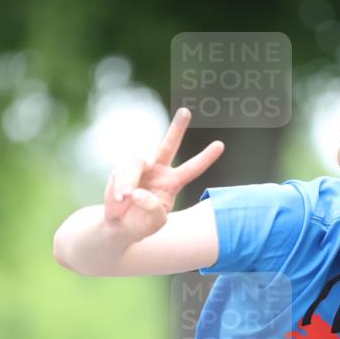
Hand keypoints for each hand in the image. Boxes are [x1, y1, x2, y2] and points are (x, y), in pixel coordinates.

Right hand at [103, 107, 223, 242]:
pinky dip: (121, 185)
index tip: (220, 145)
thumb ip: (152, 209)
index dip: (205, 157)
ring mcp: (140, 168)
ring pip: (137, 161)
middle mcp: (158, 170)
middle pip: (168, 145)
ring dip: (130, 180)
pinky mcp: (122, 168)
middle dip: (176, 128)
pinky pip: (122, 171)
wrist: (119, 226)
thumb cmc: (142, 224)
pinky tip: (120, 198)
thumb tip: (138, 192)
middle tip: (186, 111)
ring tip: (127, 197)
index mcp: (172, 182)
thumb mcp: (155, 223)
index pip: (192, 168)